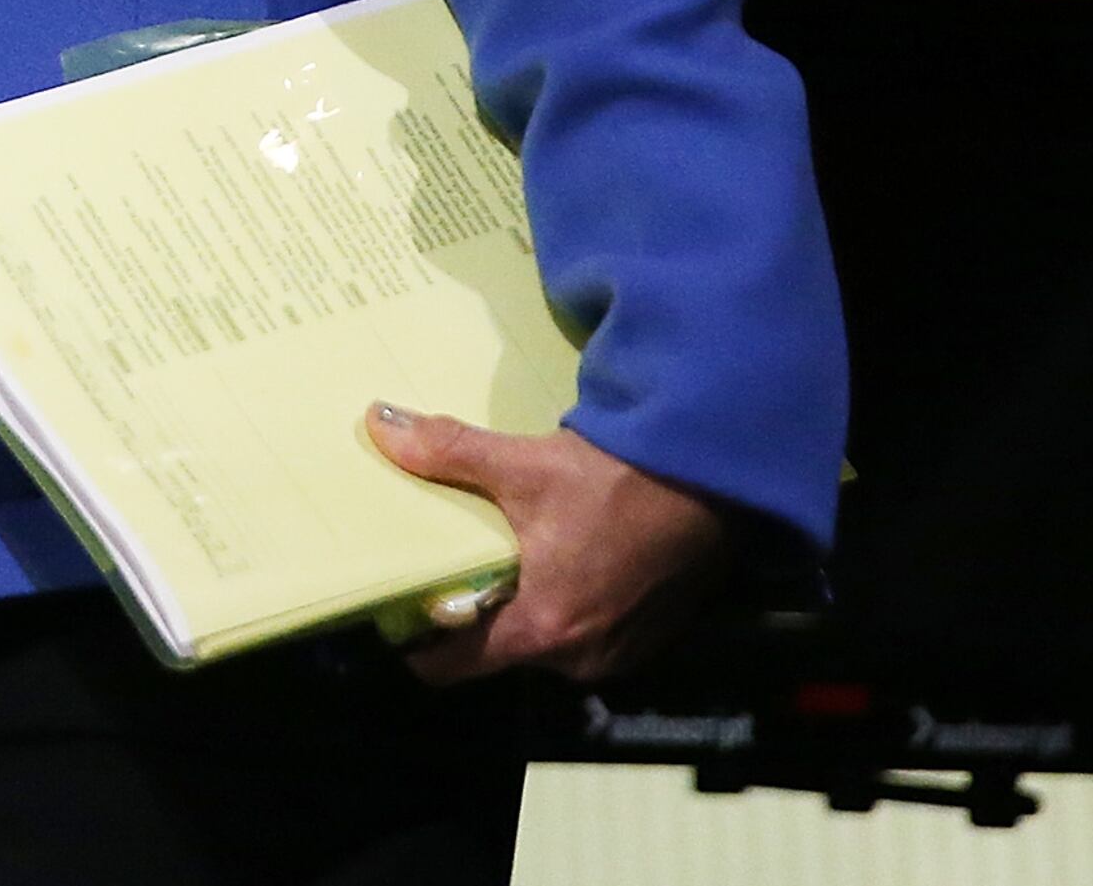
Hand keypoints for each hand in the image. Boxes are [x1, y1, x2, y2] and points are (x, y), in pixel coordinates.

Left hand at [364, 404, 729, 684]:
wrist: (713, 472)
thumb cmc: (617, 478)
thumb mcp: (524, 464)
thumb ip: (446, 452)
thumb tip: (378, 424)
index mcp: (540, 630)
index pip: (451, 668)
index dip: (417, 643)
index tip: (396, 611)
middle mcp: (580, 658)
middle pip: (499, 652)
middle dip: (475, 614)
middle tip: (453, 566)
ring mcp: (622, 652)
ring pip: (546, 642)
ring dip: (529, 609)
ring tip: (510, 558)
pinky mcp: (652, 635)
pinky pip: (591, 633)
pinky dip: (573, 605)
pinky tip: (568, 560)